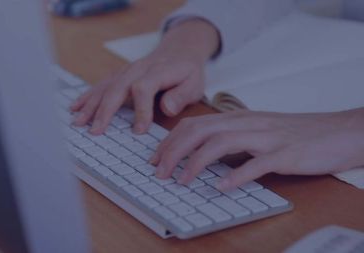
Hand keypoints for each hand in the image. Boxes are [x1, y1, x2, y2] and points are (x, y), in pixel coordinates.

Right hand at [71, 19, 218, 134]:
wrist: (179, 51)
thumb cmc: (187, 72)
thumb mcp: (194, 84)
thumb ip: (181, 96)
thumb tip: (167, 108)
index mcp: (158, 71)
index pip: (143, 88)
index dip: (140, 110)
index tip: (139, 130)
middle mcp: (138, 69)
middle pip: (117, 88)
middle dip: (105, 110)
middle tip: (95, 130)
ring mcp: (126, 71)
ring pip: (105, 86)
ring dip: (91, 104)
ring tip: (78, 121)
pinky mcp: (119, 75)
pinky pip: (101, 85)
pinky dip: (88, 96)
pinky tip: (76, 107)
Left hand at [151, 109, 363, 190]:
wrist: (338, 131)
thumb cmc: (296, 134)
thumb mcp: (257, 132)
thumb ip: (231, 139)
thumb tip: (201, 155)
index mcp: (238, 119)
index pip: (194, 124)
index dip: (170, 141)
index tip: (154, 158)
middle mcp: (248, 124)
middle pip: (200, 131)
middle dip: (173, 151)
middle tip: (158, 172)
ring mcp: (266, 138)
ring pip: (221, 143)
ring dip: (195, 163)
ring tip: (180, 181)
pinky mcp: (285, 154)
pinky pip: (256, 164)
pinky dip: (236, 175)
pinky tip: (220, 187)